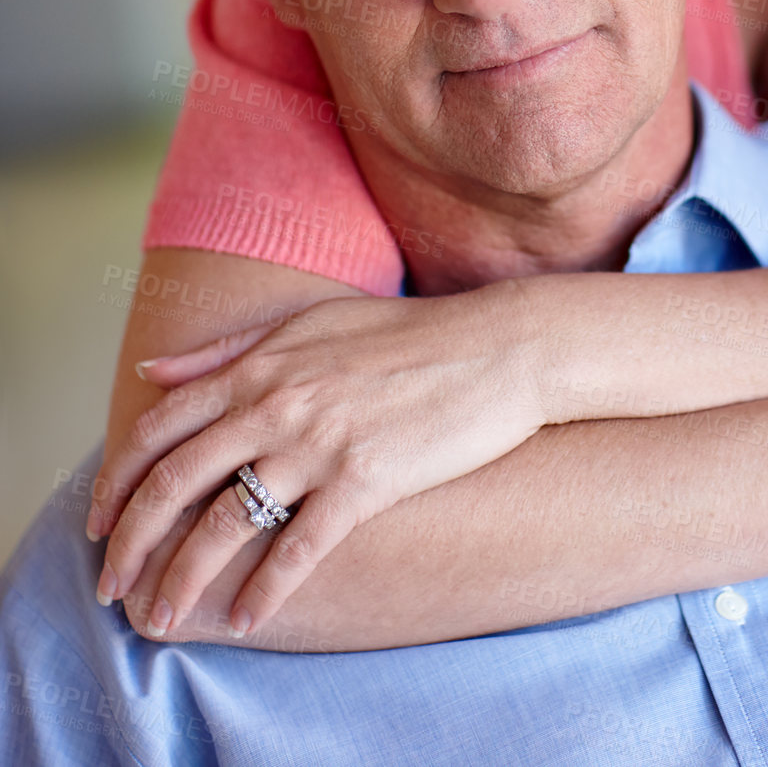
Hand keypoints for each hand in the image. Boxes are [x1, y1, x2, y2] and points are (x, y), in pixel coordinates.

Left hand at [89, 280, 548, 639]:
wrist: (494, 349)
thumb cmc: (405, 334)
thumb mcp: (310, 323)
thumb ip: (227, 351)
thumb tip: (153, 374)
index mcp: (260, 365)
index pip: (160, 427)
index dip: (116, 480)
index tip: (97, 521)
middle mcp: (277, 403)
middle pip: (175, 482)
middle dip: (131, 541)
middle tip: (111, 586)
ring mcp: (318, 444)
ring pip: (224, 524)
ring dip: (182, 580)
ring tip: (162, 619)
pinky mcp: (364, 481)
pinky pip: (298, 550)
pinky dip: (265, 592)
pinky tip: (246, 620)